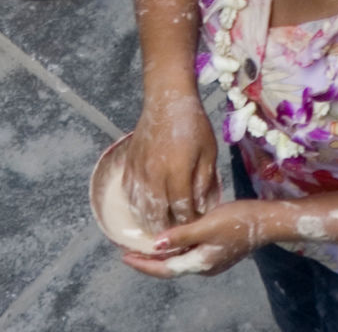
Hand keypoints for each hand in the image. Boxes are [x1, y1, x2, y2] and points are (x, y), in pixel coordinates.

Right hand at [122, 94, 218, 234]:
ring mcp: (139, 171)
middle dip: (167, 229)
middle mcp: (155, 177)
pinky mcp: (129, 164)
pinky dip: (136, 205)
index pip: (182, 211)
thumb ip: (204, 181)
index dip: (188, 223)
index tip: (193, 227)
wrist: (167, 99)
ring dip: (149, 221)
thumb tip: (199, 206)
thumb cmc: (193, 123)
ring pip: (140, 208)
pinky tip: (143, 209)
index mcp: (178, 174)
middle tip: (175, 237)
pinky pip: (129, 194)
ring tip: (158, 229)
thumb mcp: (208, 152)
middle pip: (158, 216)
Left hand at [125, 200, 252, 280]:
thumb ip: (182, 235)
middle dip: (149, 261)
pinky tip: (172, 238)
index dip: (144, 264)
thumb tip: (156, 245)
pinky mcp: (216, 252)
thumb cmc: (238, 220)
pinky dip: (176, 249)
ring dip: (162, 255)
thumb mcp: (207, 224)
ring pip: (180, 261)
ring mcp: (211, 261)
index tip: (125, 257)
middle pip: (170, 268)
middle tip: (130, 250)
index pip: (164, 269)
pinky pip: (189, 254)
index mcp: (199, 263)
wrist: (266, 221)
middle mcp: (203, 267)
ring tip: (145, 244)